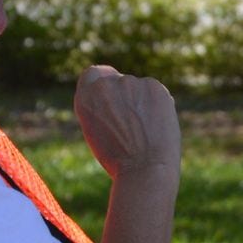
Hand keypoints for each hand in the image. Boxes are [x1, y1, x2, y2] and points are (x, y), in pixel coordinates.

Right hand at [73, 65, 180, 179]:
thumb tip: (118, 95)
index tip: (111, 93)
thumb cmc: (119, 159)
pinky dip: (157, 104)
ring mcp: (129, 83)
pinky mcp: (153, 86)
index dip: (103, 82)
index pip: (93, 74)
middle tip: (131, 124)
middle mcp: (104, 85)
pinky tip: (156, 124)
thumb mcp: (96, 130)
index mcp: (85, 97)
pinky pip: (154, 91)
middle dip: (125, 96)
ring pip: (138, 87)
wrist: (144, 169)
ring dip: (141, 101)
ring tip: (144, 129)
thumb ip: (102, 106)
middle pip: (118, 81)